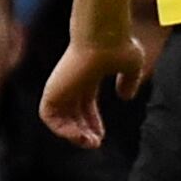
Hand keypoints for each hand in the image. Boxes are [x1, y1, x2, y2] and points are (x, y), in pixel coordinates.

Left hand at [40, 33, 150, 148]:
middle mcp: (71, 81)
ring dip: (72, 135)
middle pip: (72, 114)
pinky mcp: (52, 89)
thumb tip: (125, 97)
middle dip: (83, 132)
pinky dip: (61, 129)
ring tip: (89, 142)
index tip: (102, 135)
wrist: (103, 36)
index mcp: (87, 75)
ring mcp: (61, 85)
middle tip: (95, 143)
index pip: (84, 104)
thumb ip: (129, 81)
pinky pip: (48, 117)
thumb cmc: (118, 45)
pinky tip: (78, 135)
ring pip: (58, 118)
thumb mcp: (131, 65)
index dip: (92, 122)